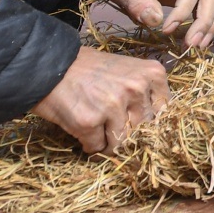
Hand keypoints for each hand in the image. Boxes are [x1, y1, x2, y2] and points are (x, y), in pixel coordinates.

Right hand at [32, 46, 167, 152]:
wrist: (49, 65)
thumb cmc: (89, 69)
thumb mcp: (127, 71)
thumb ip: (144, 92)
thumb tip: (158, 126)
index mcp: (152, 74)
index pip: (164, 112)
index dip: (149, 122)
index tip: (135, 124)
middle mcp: (136, 89)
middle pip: (143, 130)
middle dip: (128, 135)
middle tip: (112, 128)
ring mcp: (113, 106)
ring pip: (122, 142)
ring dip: (108, 142)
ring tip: (96, 129)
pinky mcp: (89, 122)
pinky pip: (97, 147)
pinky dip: (90, 145)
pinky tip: (82, 131)